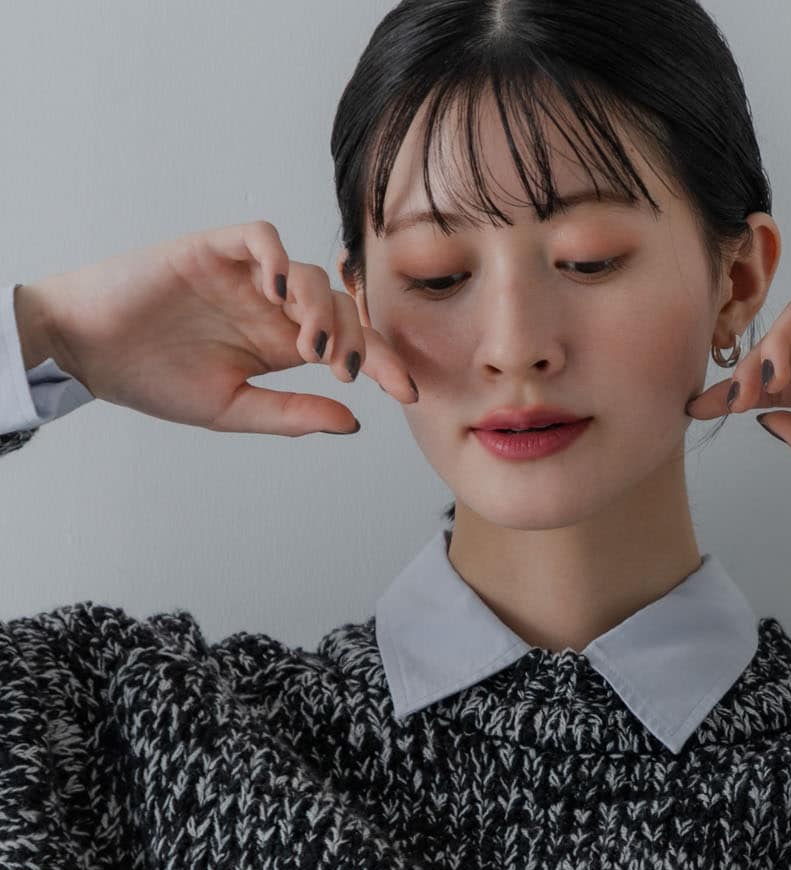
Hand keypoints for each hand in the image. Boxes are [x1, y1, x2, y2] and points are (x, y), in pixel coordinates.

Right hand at [19, 221, 419, 436]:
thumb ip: (292, 414)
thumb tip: (354, 421)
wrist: (91, 353)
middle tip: (343, 371)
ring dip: (321, 310)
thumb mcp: (233, 409)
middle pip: (340, 307)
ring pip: (307, 274)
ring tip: (308, 348)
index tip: (408, 392)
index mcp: (281, 346)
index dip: (383, 362)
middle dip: (357, 338)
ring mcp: (245, 277)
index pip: (350, 345)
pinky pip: (260, 237)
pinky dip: (276, 257)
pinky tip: (276, 293)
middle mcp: (271, 308)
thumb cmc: (155, 380)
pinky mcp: (212, 250)